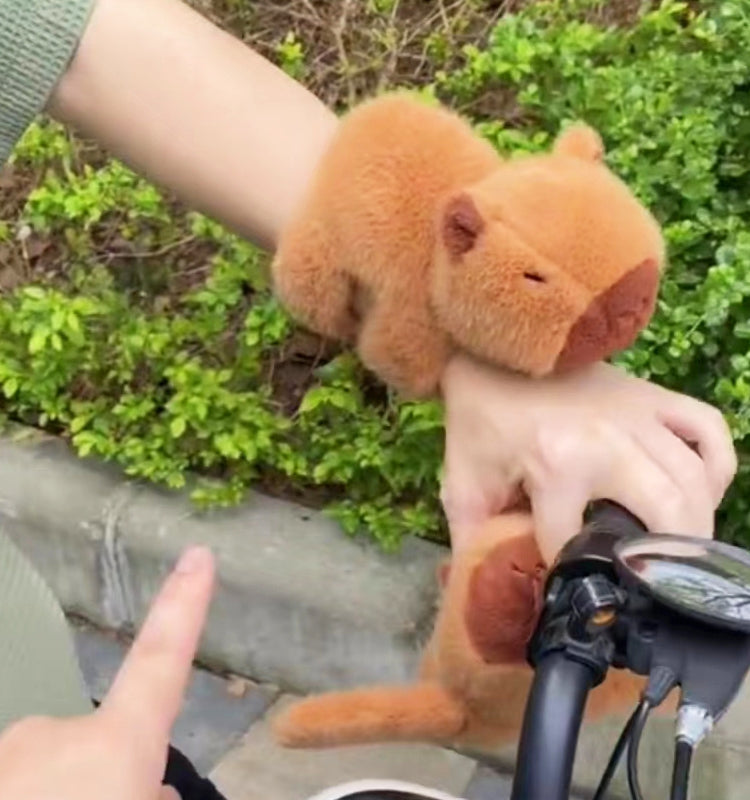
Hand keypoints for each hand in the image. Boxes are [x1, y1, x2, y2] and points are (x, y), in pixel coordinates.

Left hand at [0, 546, 215, 799]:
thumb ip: (148, 792)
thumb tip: (146, 789)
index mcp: (113, 748)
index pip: (162, 661)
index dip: (184, 606)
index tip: (199, 553)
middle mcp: (54, 735)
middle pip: (100, 747)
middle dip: (107, 783)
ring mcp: (8, 753)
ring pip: (46, 775)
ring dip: (59, 797)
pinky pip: (15, 780)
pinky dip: (28, 794)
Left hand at [440, 355, 736, 562]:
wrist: (491, 351)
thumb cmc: (478, 418)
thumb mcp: (463, 482)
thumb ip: (472, 540)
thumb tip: (477, 590)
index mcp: (558, 465)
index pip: (576, 546)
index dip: (567, 576)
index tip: (562, 584)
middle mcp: (610, 442)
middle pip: (670, 516)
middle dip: (667, 564)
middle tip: (654, 585)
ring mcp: (638, 415)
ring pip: (696, 480)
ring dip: (696, 525)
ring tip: (678, 553)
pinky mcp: (652, 394)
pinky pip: (707, 429)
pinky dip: (715, 464)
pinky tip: (698, 489)